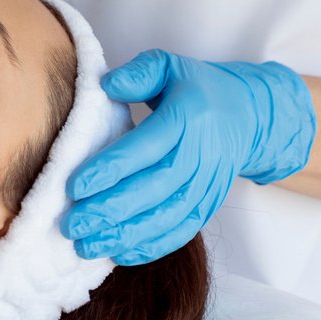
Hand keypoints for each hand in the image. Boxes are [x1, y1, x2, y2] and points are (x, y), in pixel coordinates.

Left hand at [61, 50, 316, 265]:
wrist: (249, 116)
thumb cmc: (196, 88)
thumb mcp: (169, 66)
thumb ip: (139, 73)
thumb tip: (107, 85)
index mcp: (187, 118)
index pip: (145, 147)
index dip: (110, 169)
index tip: (74, 186)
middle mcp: (200, 155)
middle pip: (154, 189)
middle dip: (111, 211)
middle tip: (71, 224)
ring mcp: (207, 184)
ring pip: (167, 217)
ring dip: (125, 235)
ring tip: (86, 245)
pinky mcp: (208, 204)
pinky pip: (181, 231)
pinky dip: (151, 246)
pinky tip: (119, 253)